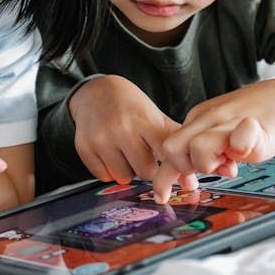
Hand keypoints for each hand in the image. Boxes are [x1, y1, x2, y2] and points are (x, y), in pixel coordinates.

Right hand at [69, 75, 193, 186]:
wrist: (96, 92)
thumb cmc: (131, 107)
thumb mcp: (156, 117)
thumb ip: (174, 146)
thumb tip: (190, 183)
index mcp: (145, 120)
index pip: (165, 155)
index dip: (168, 162)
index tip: (166, 160)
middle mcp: (122, 129)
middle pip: (145, 171)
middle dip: (147, 168)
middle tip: (143, 154)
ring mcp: (101, 139)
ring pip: (123, 177)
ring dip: (127, 170)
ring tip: (125, 152)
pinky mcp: (84, 147)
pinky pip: (103, 176)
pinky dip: (109, 170)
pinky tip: (110, 153)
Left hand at [152, 78, 274, 202]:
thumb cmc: (255, 117)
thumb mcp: (221, 131)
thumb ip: (204, 150)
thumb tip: (186, 179)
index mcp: (198, 120)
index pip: (168, 147)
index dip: (166, 174)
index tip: (165, 194)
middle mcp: (208, 118)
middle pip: (173, 148)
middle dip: (184, 169)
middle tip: (209, 170)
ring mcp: (230, 121)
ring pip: (198, 146)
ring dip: (209, 164)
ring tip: (230, 162)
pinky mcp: (255, 127)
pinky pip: (240, 139)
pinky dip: (240, 149)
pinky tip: (248, 153)